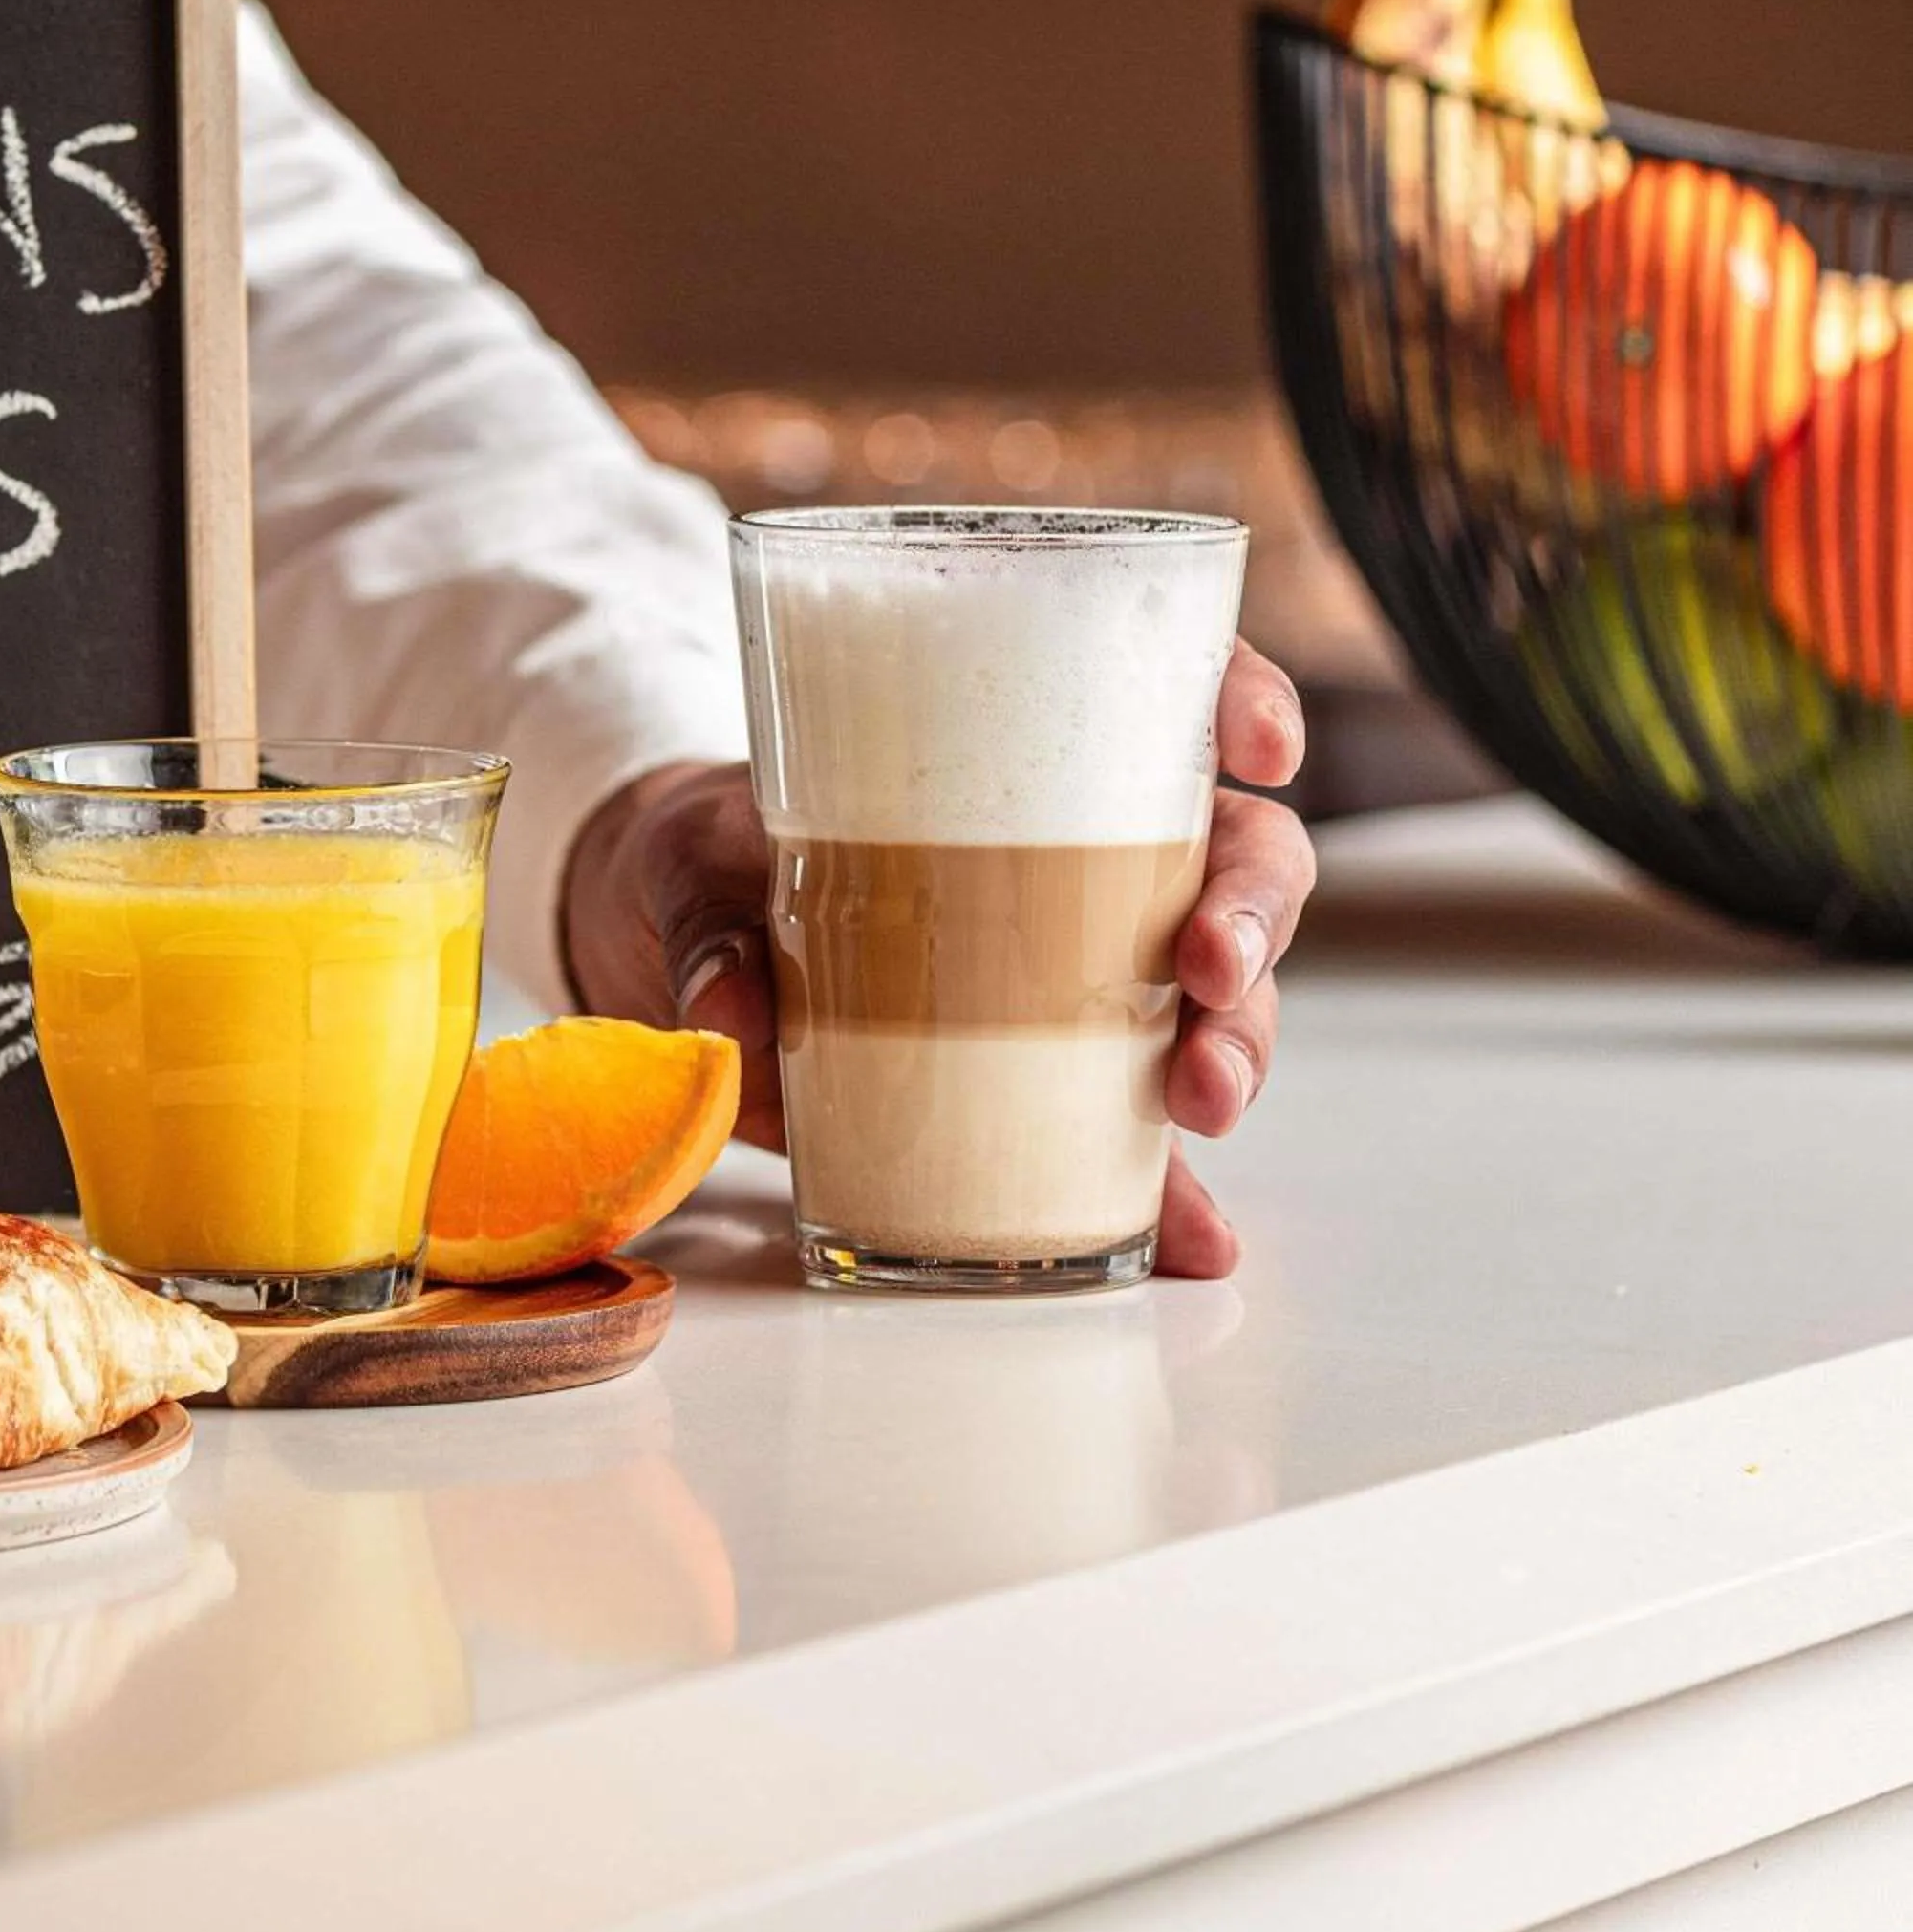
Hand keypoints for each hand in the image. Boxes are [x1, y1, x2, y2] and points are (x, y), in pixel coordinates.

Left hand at [559, 639, 1315, 1276]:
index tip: (1254, 745)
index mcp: (1023, 755)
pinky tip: (1197, 1238)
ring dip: (1236, 1048)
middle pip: (1235, 860)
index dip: (1240, 700)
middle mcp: (1085, 858)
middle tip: (1212, 968)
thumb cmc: (714, 861)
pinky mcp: (1048, 1084)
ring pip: (1217, 998)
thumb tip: (728, 1001)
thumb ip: (710, 923)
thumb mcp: (694, 865)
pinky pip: (1134, 1138)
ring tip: (1199, 1100)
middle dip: (1252, 915)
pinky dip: (1171, 1192)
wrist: (677, 952)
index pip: (1169, 694)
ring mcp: (1081, 975)